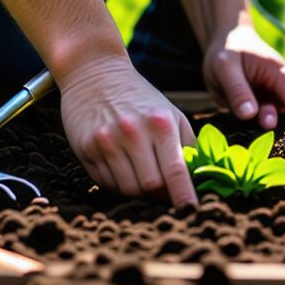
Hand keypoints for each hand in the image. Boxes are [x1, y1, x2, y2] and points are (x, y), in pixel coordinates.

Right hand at [58, 56, 198, 206]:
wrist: (96, 73)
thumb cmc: (140, 98)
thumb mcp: (171, 115)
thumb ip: (186, 146)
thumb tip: (199, 180)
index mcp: (160, 124)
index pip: (175, 170)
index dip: (184, 195)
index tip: (191, 210)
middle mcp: (133, 133)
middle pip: (151, 187)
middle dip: (160, 194)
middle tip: (164, 189)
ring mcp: (107, 141)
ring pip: (127, 189)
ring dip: (138, 191)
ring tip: (141, 174)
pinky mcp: (86, 148)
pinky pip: (106, 182)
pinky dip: (117, 183)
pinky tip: (121, 166)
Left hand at [204, 25, 284, 129]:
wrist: (225, 43)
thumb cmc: (228, 50)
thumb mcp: (225, 67)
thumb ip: (237, 90)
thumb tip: (250, 115)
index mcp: (281, 76)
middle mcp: (282, 91)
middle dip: (282, 128)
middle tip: (263, 123)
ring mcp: (272, 102)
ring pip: (272, 123)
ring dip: (260, 126)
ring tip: (242, 110)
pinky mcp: (261, 110)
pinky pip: (259, 124)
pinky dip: (252, 126)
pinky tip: (241, 119)